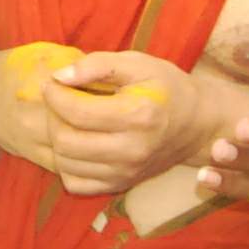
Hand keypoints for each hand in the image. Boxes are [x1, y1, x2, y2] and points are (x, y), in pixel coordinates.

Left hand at [23, 47, 205, 197]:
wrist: (197, 124)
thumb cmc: (166, 88)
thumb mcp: (138, 63)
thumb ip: (97, 65)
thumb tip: (59, 76)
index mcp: (138, 115)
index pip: (76, 112)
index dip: (54, 95)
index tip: (52, 82)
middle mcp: (132, 150)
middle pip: (66, 141)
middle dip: (52, 117)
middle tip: (58, 101)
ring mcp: (126, 172)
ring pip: (66, 163)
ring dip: (56, 139)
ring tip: (67, 120)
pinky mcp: (121, 185)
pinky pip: (76, 183)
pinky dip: (66, 164)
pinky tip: (77, 143)